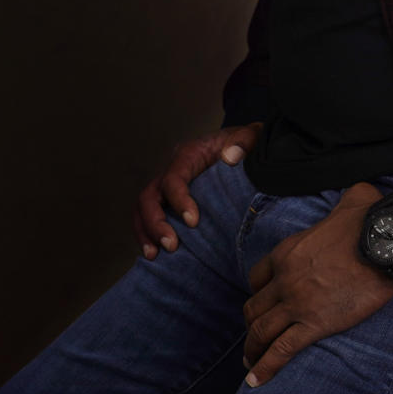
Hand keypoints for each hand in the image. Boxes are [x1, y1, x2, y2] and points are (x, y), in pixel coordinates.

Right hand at [133, 122, 262, 258]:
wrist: (242, 149)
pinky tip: (155, 256)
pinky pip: (148, 218)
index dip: (179, 200)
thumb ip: (244, 141)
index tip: (193, 222)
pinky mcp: (169, 201)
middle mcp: (171, 170)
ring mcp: (166, 186)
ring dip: (146, 233)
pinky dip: (148, 236)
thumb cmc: (244, 145)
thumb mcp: (249, 137)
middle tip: (172, 245)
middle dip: (156, 222)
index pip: (173, 178)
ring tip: (155, 255)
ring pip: (143, 209)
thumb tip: (231, 157)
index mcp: (188, 154)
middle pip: (150, 196)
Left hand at [241, 181, 392, 387]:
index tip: (263, 301)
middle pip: (254, 308)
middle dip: (251, 324)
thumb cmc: (370, 219)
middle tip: (254, 337)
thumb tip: (356, 196)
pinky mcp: (314, 324)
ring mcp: (297, 302)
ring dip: (252, 349)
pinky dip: (265, 368)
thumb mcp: (351, 199)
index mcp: (287, 250)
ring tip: (251, 363)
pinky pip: (281, 351)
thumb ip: (343, 201)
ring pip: (261, 332)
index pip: (257, 277)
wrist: (386, 243)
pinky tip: (256, 381)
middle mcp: (285, 278)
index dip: (258, 291)